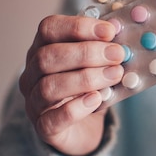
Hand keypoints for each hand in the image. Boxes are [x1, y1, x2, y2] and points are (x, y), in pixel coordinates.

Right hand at [19, 15, 125, 155]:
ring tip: (115, 74)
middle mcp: (31, 74)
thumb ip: (106, 47)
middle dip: (86, 53)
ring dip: (86, 78)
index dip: (78, 27)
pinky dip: (76, 108)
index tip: (110, 31)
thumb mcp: (97, 63)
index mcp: (42, 49)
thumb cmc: (90, 87)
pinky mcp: (44, 128)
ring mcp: (34, 102)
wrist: (84, 127)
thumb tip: (124, 30)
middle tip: (117, 54)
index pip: (49, 29)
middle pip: (47, 57)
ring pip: (49, 87)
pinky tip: (96, 99)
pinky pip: (53, 119)